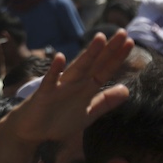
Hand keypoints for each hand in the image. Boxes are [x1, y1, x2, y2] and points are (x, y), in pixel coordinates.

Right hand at [0, 31, 133, 143]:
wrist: (32, 130)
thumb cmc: (58, 120)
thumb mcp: (87, 114)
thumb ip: (105, 102)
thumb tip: (127, 89)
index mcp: (86, 88)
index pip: (104, 70)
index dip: (117, 58)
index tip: (130, 43)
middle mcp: (75, 83)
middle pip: (94, 64)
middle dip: (108, 50)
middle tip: (123, 33)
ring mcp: (59, 86)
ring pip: (77, 68)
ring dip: (88, 54)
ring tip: (100, 39)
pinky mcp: (44, 93)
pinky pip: (50, 80)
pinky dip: (55, 70)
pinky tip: (60, 58)